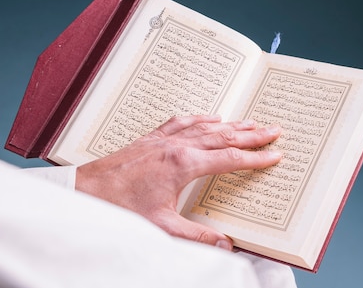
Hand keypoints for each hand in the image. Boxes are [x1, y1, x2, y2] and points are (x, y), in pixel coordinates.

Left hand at [75, 114, 281, 250]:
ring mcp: (164, 139)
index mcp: (184, 165)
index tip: (275, 155)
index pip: (230, 159)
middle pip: (224, 136)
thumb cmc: (121, 207)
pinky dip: (200, 118)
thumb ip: (197, 236)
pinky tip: (209, 117)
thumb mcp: (163, 227)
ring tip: (251, 121)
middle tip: (274, 129)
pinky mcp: (152, 138)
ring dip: (232, 124)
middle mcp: (177, 146)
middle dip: (252, 133)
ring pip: (206, 127)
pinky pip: (182, 121)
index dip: (255, 158)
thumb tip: (225, 245)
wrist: (87, 190)